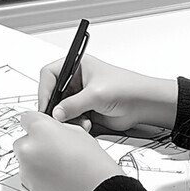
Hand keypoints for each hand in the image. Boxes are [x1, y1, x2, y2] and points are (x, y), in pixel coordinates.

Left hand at [12, 111, 124, 190]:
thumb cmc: (93, 165)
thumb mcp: (79, 132)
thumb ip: (59, 128)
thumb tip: (53, 131)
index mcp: (39, 129)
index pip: (27, 118)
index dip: (38, 123)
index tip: (43, 128)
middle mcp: (28, 150)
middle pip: (24, 141)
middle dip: (36, 144)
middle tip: (55, 149)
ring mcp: (27, 172)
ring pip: (26, 161)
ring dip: (37, 162)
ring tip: (61, 167)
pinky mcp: (30, 190)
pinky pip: (31, 179)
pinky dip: (41, 178)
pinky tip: (59, 178)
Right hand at [39, 52, 177, 132]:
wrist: (145, 104)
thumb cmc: (127, 88)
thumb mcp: (96, 94)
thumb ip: (73, 104)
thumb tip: (55, 113)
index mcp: (78, 65)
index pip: (50, 74)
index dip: (45, 89)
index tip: (46, 106)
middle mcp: (77, 80)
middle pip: (53, 94)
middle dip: (56, 107)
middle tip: (58, 118)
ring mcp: (81, 96)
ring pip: (61, 109)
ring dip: (67, 118)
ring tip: (80, 122)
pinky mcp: (86, 110)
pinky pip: (70, 119)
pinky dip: (74, 124)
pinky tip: (87, 125)